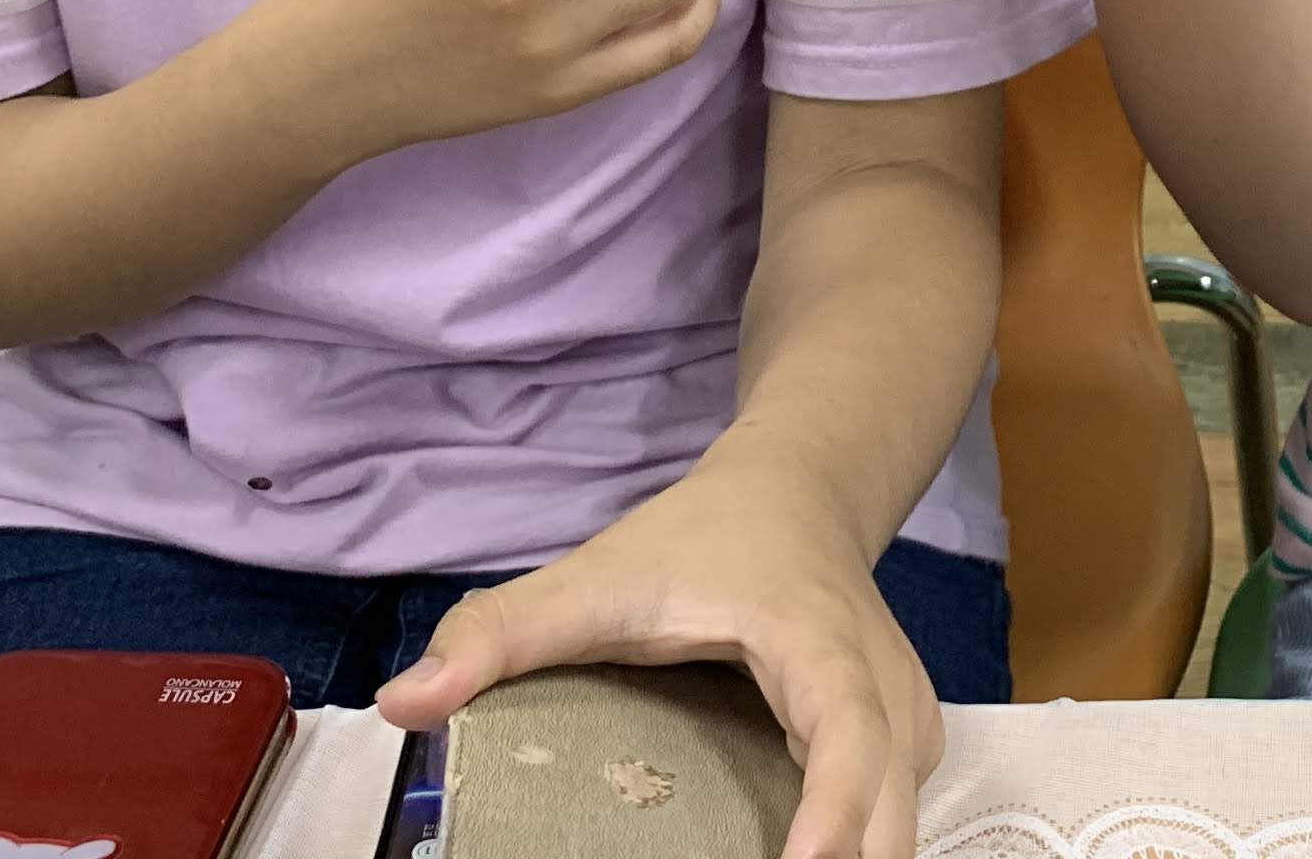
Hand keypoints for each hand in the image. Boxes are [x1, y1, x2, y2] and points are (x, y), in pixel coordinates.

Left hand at [376, 454, 938, 858]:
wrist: (796, 489)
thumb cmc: (708, 535)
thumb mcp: (597, 574)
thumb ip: (499, 635)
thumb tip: (405, 703)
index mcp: (817, 644)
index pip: (850, 736)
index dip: (836, 811)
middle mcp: (884, 692)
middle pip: (895, 815)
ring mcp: (906, 724)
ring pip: (902, 827)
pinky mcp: (902, 747)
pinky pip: (893, 821)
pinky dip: (856, 850)